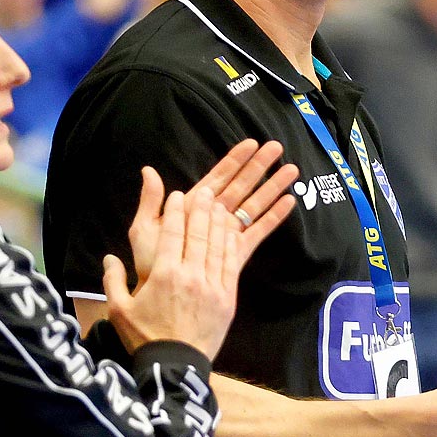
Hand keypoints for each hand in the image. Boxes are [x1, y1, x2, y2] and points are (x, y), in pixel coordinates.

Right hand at [103, 178, 238, 357]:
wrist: (176, 367)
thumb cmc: (144, 339)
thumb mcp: (119, 310)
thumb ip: (112, 280)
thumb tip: (108, 257)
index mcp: (163, 275)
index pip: (171, 234)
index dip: (175, 212)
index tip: (177, 194)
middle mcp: (190, 276)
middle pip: (198, 234)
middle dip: (201, 209)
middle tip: (204, 191)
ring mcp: (212, 287)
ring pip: (217, 246)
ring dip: (218, 222)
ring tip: (219, 204)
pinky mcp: (227, 298)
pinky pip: (231, 264)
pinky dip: (231, 244)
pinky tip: (231, 231)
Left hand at [128, 140, 297, 280]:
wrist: (161, 294)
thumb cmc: (150, 262)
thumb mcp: (144, 228)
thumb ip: (151, 201)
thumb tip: (149, 170)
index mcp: (195, 205)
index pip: (219, 176)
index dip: (235, 159)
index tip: (252, 143)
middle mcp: (215, 215)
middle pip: (242, 185)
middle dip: (260, 166)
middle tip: (277, 147)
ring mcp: (228, 232)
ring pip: (254, 204)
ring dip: (272, 186)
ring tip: (291, 170)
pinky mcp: (238, 250)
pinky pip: (259, 230)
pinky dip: (273, 216)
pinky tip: (288, 202)